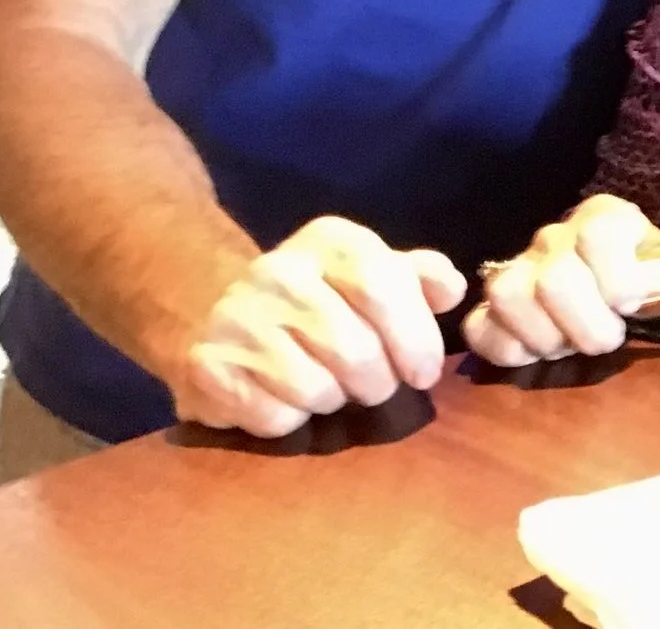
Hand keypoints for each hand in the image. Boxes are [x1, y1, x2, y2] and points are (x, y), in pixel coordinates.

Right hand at [172, 216, 465, 437]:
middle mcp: (279, 272)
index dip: (414, 337)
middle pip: (356, 350)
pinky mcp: (207, 367)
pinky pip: (276, 418)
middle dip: (379, 383)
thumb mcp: (368, 269)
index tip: (424, 373)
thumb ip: (418, 276)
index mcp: (330, 241)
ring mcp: (238, 319)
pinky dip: (291, 419)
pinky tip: (284, 396)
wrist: (210, 306)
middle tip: (375, 387)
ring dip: (334, 401)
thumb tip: (452, 291)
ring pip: (317, 390)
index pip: (383, 286)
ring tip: (327, 385)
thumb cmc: (316, 294)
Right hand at [460, 195, 659, 366]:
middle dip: (587, 322)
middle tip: (610, 338)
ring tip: (573, 346)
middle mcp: (553, 237)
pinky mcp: (489, 309)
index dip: (617, 276)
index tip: (634, 304)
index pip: (597, 231)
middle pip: (553, 277)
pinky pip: (479, 327)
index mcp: (603, 219)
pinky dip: (507, 349)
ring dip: (547, 336)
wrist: (616, 297)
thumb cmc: (657, 282)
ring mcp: (516, 270)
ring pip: (508, 296)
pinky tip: (538, 353)